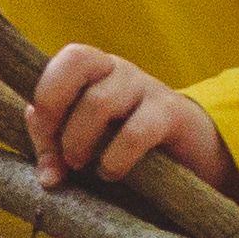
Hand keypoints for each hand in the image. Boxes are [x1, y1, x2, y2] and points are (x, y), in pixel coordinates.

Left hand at [26, 42, 238, 196]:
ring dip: (80, 140)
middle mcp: (119, 70)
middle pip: (77, 61)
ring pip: (99, 101)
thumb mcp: (88, 143)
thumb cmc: (127, 146)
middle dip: (55, 111)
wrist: (193, 157)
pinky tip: (112, 172)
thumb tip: (47, 176)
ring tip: (84, 166)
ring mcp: (147, 87)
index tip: (45, 140)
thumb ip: (59, 149)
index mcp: (94, 70)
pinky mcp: (172, 114)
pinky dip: (116, 158)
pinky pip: (136, 132)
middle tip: (62, 153)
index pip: (64, 61)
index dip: (45, 98)